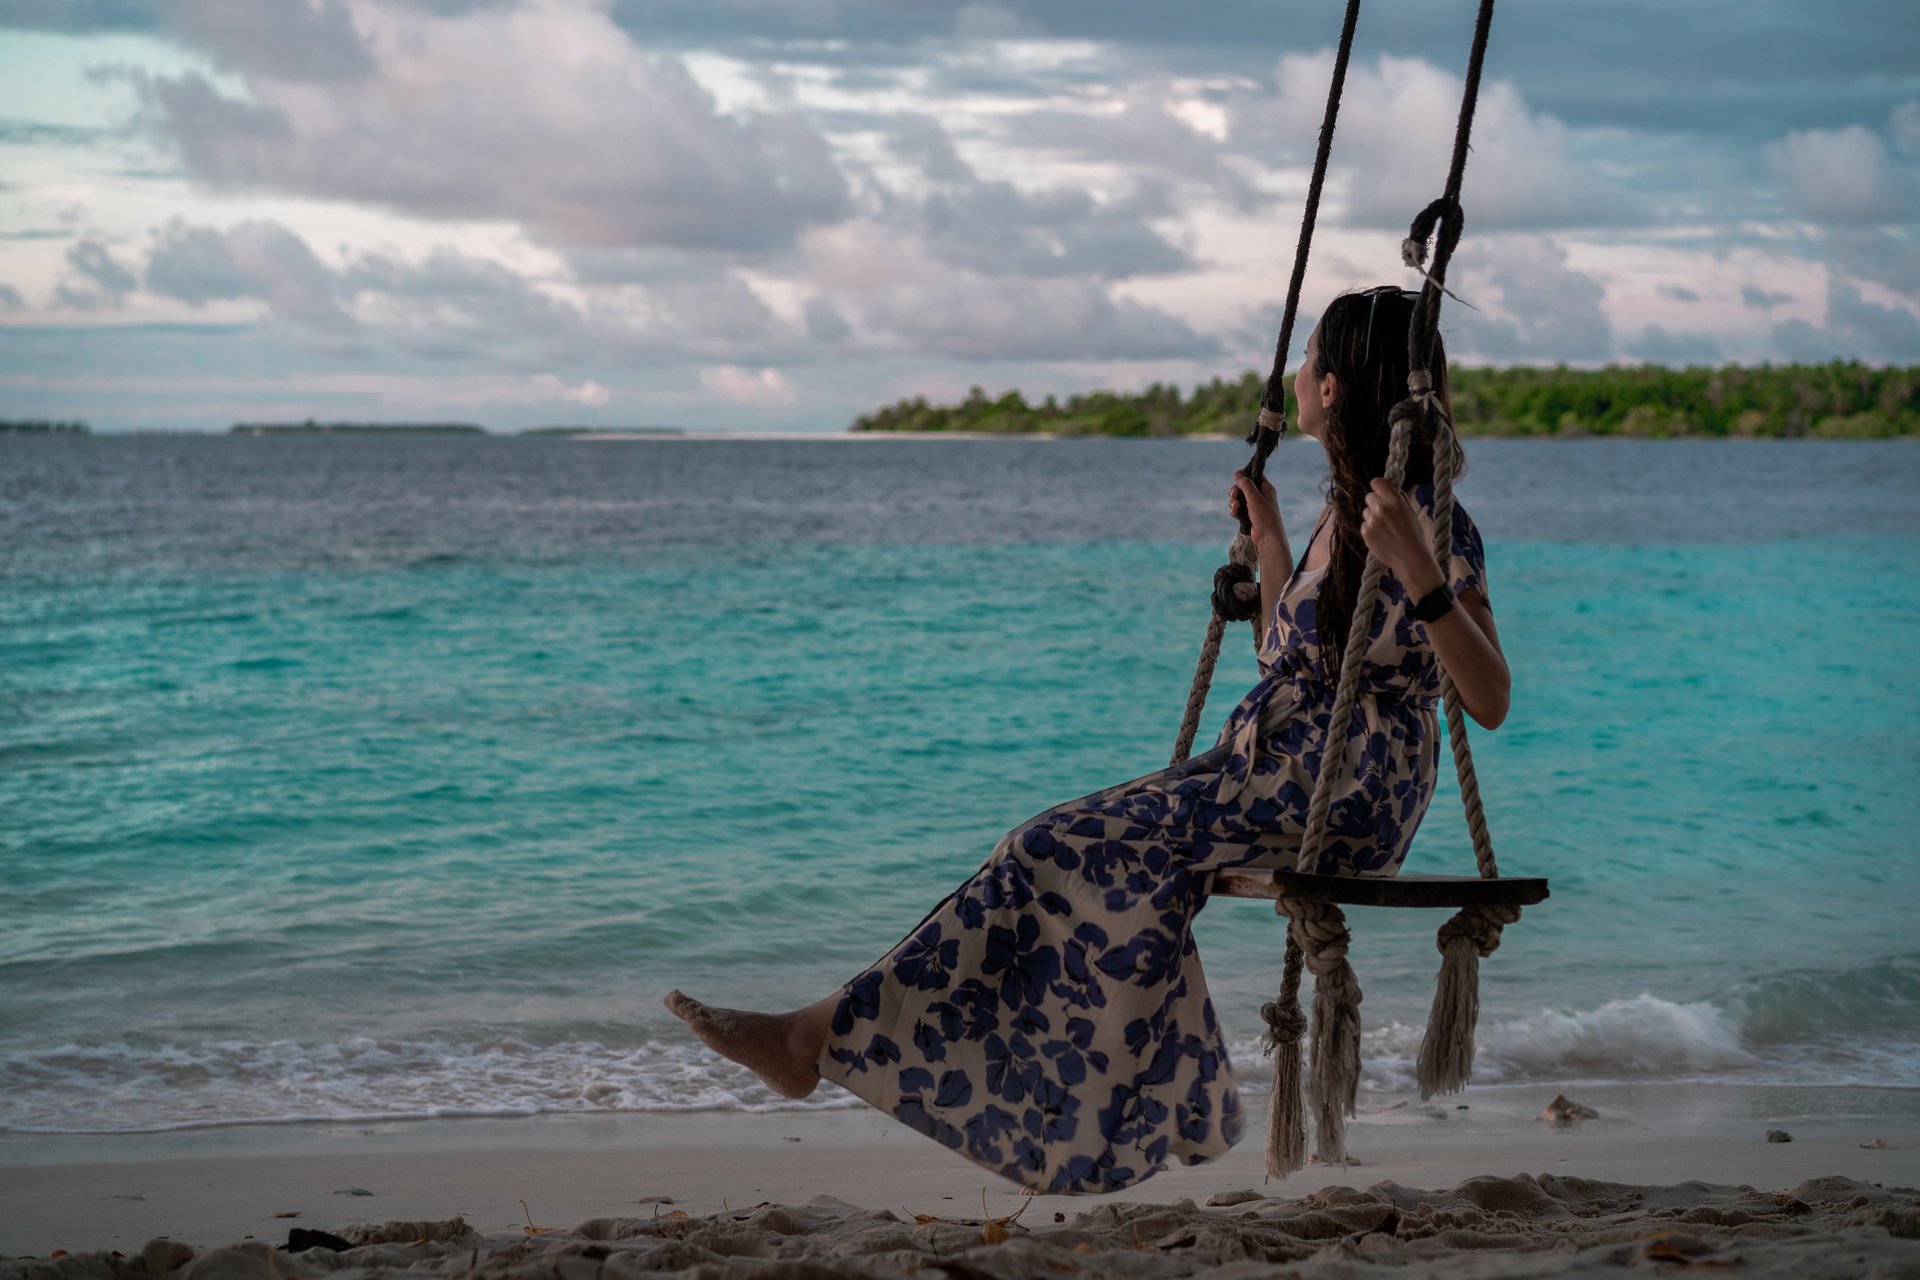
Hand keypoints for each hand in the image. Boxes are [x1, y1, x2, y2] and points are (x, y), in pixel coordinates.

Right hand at [1228, 469, 1284, 545]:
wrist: (1267, 537)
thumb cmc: (1265, 516)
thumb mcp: (1254, 497)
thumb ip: (1245, 484)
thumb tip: (1237, 474)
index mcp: (1266, 488)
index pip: (1255, 475)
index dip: (1244, 474)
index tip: (1235, 476)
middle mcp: (1260, 496)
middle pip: (1244, 486)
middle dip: (1236, 490)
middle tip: (1234, 494)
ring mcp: (1254, 506)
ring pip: (1239, 498)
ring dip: (1233, 501)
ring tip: (1235, 507)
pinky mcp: (1248, 515)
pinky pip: (1238, 508)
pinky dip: (1235, 509)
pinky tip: (1235, 513)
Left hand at [1361, 477, 1443, 594]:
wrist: (1410, 558)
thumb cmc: (1415, 536)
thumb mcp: (1411, 512)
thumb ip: (1398, 499)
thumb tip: (1388, 490)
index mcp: (1395, 501)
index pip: (1377, 482)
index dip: (1378, 487)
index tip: (1380, 492)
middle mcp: (1381, 508)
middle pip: (1369, 497)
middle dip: (1375, 503)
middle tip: (1384, 514)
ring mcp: (1372, 521)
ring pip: (1366, 512)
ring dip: (1372, 517)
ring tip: (1385, 529)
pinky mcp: (1365, 532)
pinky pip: (1364, 525)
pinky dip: (1370, 530)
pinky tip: (1381, 537)